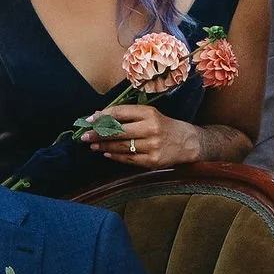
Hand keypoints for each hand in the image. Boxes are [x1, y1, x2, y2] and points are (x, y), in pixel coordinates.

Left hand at [86, 104, 200, 170]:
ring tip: (93, 145)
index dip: (102, 117)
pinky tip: (106, 153)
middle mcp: (151, 129)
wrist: (188, 143)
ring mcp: (152, 146)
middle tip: (85, 136)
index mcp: (150, 113)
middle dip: (98, 134)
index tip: (89, 120)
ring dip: (104, 146)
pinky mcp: (152, 161)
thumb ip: (127, 115)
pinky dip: (115, 156)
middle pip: (118, 131)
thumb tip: (99, 115)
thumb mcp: (150, 114)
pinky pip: (128, 159)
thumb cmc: (164, 126)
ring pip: (121, 146)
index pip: (120, 113)